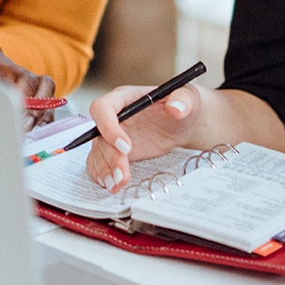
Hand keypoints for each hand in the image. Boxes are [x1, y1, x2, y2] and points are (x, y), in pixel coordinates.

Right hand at [83, 83, 204, 192]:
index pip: (103, 108)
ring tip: (117, 186)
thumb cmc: (182, 105)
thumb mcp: (187, 99)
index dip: (109, 127)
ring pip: (97, 153)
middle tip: (123, 176)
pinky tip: (112, 186)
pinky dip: (103, 175)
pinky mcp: (114, 152)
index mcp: (124, 98)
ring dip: (105, 171)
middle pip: (98, 136)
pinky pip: (99, 163)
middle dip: (110, 158)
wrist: (183, 124)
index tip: (126, 147)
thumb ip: (182, 100)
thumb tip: (176, 108)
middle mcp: (113, 117)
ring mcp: (112, 136)